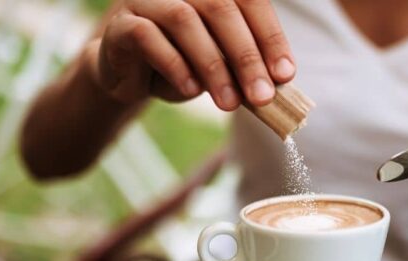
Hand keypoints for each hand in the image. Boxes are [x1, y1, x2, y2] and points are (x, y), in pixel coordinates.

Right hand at [88, 0, 294, 107]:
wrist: (133, 77)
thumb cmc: (185, 66)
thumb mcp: (222, 67)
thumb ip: (245, 68)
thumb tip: (276, 86)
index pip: (250, 1)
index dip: (271, 37)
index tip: (285, 75)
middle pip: (221, 8)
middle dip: (246, 56)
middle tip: (262, 96)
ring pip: (184, 20)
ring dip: (213, 66)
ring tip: (229, 103)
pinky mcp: (122, 24)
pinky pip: (148, 37)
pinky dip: (174, 65)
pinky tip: (191, 90)